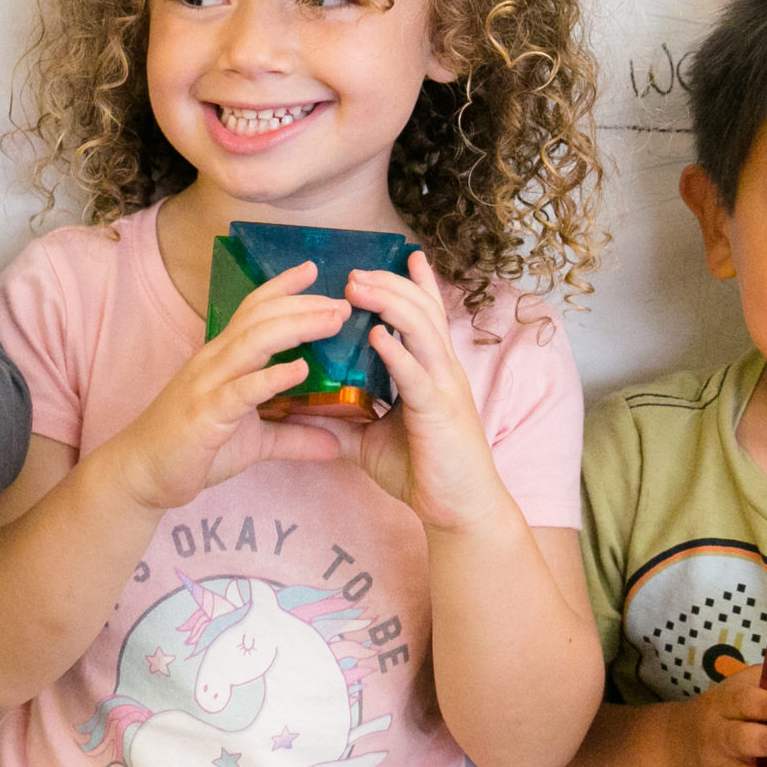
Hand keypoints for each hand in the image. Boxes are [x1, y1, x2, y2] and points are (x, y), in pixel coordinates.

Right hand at [98, 261, 354, 512]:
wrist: (141, 475)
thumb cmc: (192, 452)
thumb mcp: (254, 443)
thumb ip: (293, 438)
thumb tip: (336, 445)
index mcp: (222, 360)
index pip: (253, 311)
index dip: (282, 287)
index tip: (314, 269)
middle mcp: (214, 362)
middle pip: (260, 318)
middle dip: (303, 305)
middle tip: (344, 301)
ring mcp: (207, 385)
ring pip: (253, 341)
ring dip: (297, 326)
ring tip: (334, 320)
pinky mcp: (205, 414)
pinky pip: (241, 390)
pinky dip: (271, 377)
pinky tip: (300, 369)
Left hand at [333, 251, 517, 532]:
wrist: (459, 511)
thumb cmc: (424, 472)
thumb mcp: (374, 439)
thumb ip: (345, 419)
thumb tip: (306, 408)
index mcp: (431, 372)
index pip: (426, 317)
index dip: (416, 285)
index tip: (405, 255)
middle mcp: (442, 371)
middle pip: (421, 312)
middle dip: (390, 285)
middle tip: (355, 270)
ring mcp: (444, 389)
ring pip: (422, 332)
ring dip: (390, 305)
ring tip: (360, 287)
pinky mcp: (439, 414)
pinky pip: (418, 376)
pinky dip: (397, 353)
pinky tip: (377, 335)